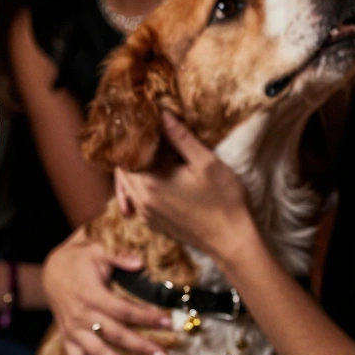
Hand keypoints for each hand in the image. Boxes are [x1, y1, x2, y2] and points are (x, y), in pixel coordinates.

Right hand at [42, 227, 172, 354]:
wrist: (49, 269)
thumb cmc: (78, 258)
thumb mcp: (96, 249)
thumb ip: (119, 256)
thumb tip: (140, 263)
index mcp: (92, 294)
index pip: (124, 310)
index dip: (147, 317)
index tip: (168, 322)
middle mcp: (82, 315)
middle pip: (116, 335)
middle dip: (142, 347)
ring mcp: (73, 328)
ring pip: (98, 352)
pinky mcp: (67, 335)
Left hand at [116, 112, 254, 257]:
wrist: (231, 241)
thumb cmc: (223, 200)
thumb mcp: (206, 162)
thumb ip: (180, 137)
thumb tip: (161, 114)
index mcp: (150, 182)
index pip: (125, 152)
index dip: (132, 135)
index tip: (143, 121)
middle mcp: (141, 200)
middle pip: (122, 168)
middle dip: (132, 150)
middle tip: (147, 133)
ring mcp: (145, 214)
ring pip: (128, 184)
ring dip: (135, 167)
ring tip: (152, 151)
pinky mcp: (152, 223)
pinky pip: (136, 198)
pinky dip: (140, 184)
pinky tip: (157, 174)